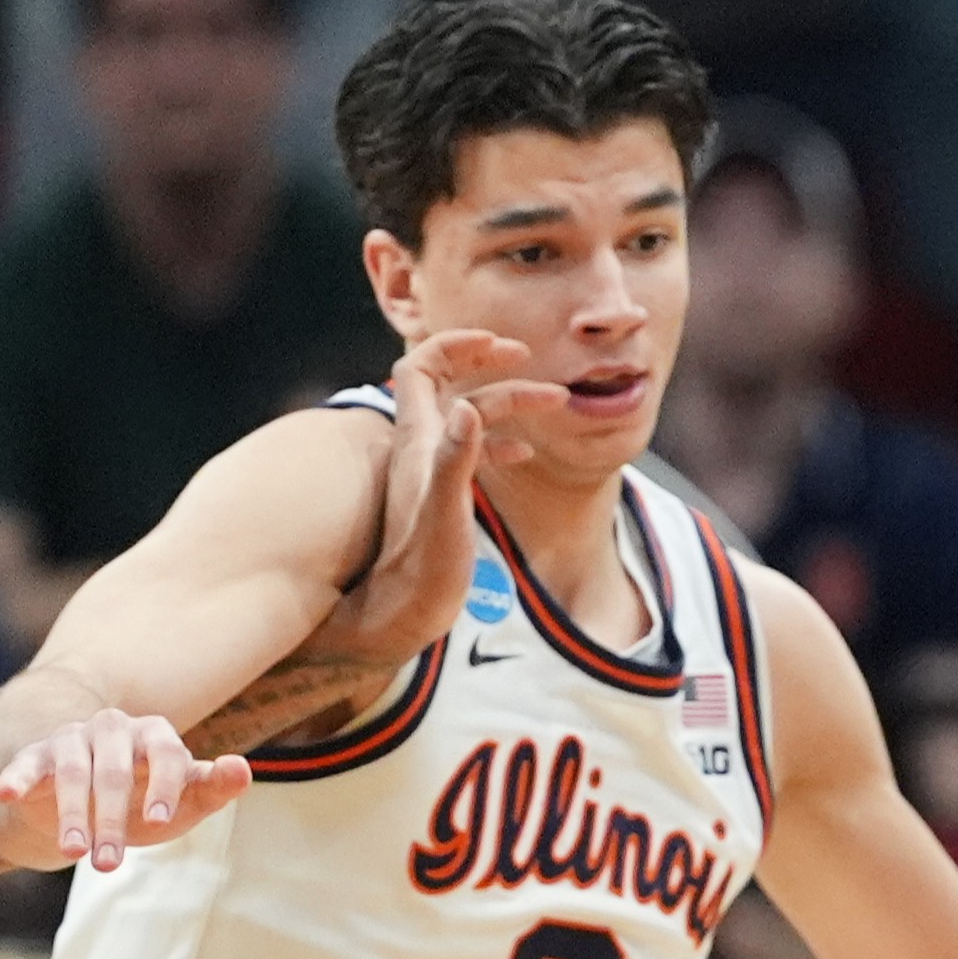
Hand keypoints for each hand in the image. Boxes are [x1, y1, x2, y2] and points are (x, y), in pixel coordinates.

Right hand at [0, 710, 249, 873]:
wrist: (88, 803)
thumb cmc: (145, 801)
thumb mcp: (182, 803)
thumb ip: (212, 789)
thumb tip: (242, 769)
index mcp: (155, 734)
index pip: (165, 752)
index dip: (163, 786)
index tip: (159, 822)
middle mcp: (114, 728)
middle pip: (114, 771)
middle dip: (112, 820)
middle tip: (110, 865)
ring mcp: (72, 738)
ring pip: (72, 771)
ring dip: (73, 814)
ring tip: (73, 853)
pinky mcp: (36, 756)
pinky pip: (26, 763)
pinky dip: (16, 777)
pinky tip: (6, 794)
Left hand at [315, 329, 549, 660]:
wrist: (400, 615)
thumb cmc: (421, 570)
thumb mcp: (444, 512)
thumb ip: (455, 459)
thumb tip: (467, 406)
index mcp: (417, 441)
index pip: (423, 367)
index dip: (457, 345)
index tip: (500, 343)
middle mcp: (420, 448)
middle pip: (452, 384)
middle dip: (494, 367)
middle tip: (533, 363)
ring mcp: (431, 470)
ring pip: (470, 416)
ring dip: (510, 402)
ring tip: (557, 402)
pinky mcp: (443, 494)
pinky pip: (473, 450)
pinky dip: (502, 439)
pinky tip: (526, 453)